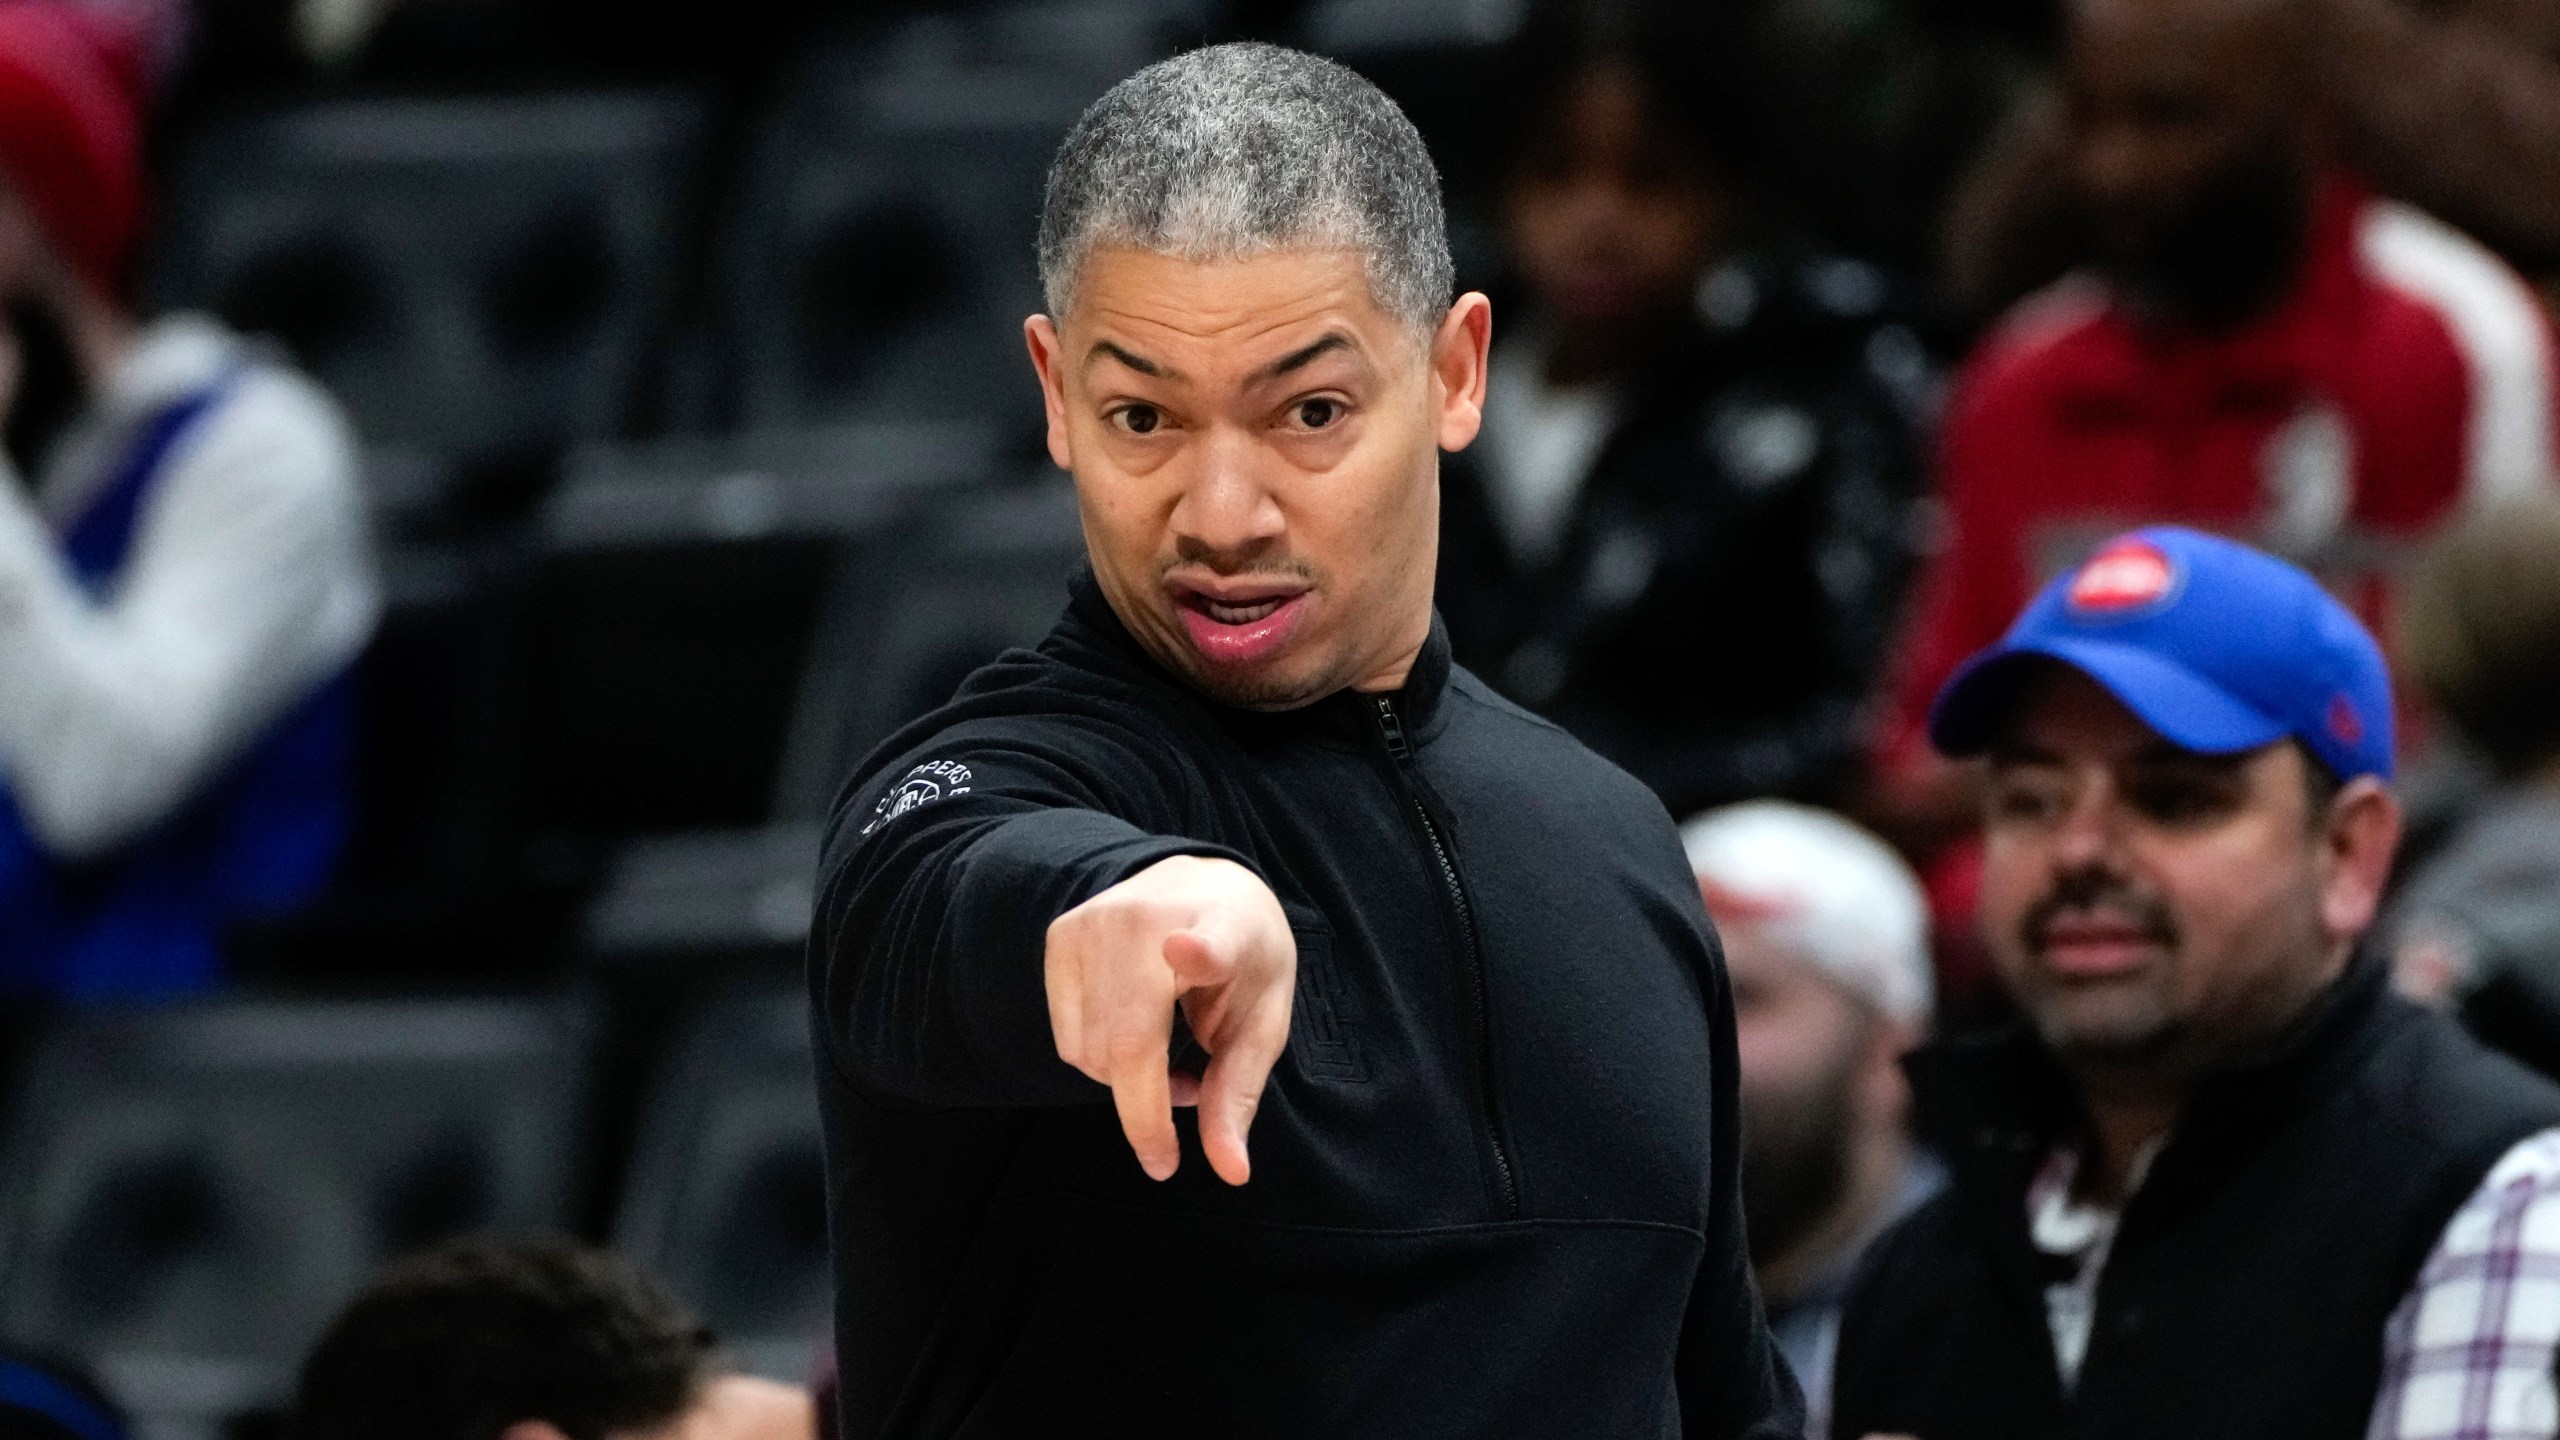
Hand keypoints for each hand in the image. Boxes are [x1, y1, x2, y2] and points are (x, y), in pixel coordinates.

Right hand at [1046, 855, 1295, 1184]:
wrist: (1200, 884)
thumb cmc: (1241, 959)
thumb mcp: (1262, 1022)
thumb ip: (1238, 1093)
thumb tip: (1231, 1174)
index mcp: (1224, 927)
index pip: (1211, 940)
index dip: (1200, 951)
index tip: (1187, 951)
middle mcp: (1148, 919)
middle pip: (1128, 1043)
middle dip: (1149, 1113)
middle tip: (1189, 1100)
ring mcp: (1093, 925)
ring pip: (1090, 1052)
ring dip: (1127, 1084)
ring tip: (1172, 1059)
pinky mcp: (1059, 939)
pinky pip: (1068, 1039)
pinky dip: (1100, 1062)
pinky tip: (1135, 1037)